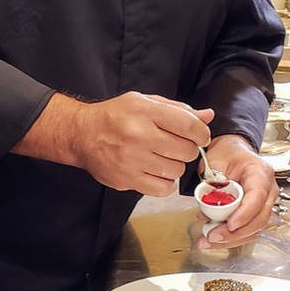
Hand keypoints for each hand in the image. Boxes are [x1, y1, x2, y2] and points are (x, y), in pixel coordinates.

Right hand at [45, 92, 212, 195]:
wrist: (82, 134)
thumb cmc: (115, 116)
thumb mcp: (144, 102)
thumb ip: (177, 109)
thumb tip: (207, 116)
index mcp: (145, 111)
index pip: (189, 126)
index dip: (201, 133)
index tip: (198, 136)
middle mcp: (138, 134)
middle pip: (186, 150)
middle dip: (186, 149)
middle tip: (174, 145)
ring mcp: (132, 159)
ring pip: (176, 170)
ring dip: (174, 165)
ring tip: (160, 157)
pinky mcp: (127, 179)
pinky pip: (163, 188)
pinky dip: (164, 182)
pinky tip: (155, 171)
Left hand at [196, 133, 277, 249]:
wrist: (233, 152)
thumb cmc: (227, 154)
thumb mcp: (215, 161)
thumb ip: (211, 184)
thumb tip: (206, 209)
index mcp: (260, 172)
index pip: (257, 197)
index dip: (244, 214)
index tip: (229, 225)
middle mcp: (268, 189)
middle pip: (258, 218)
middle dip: (235, 233)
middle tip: (213, 237)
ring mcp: (265, 202)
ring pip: (254, 229)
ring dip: (231, 239)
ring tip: (209, 241)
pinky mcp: (257, 213)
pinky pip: (248, 229)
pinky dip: (232, 237)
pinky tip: (214, 239)